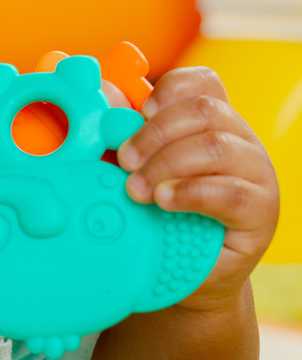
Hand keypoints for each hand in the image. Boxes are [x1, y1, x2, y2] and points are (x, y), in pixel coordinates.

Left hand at [117, 66, 278, 310]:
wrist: (184, 276)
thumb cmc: (158, 220)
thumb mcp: (135, 175)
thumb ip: (122, 139)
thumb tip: (100, 98)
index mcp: (209, 124)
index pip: (201, 83)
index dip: (169, 90)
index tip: (139, 112)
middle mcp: (238, 141)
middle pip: (204, 110)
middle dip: (155, 133)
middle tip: (123, 161)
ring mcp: (254, 174)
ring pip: (218, 146)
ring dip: (167, 164)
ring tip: (136, 189)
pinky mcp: (259, 211)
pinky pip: (231, 192)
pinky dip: (190, 192)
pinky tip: (163, 201)